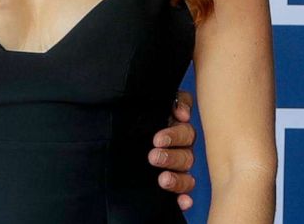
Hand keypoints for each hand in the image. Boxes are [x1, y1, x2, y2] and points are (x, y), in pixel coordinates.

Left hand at [149, 90, 196, 209]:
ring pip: (186, 176)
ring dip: (177, 179)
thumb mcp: (151, 102)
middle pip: (185, 155)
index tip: (157, 140)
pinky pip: (183, 194)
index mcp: (177, 130)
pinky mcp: (171, 186)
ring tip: (163, 180)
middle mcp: (181, 150)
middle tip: (153, 157)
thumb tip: (182, 113)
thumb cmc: (138, 114)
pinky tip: (184, 203)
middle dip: (170, 157)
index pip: (184, 132)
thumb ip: (172, 100)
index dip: (174, 136)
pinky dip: (184, 199)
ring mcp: (177, 170)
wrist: (116, 134)